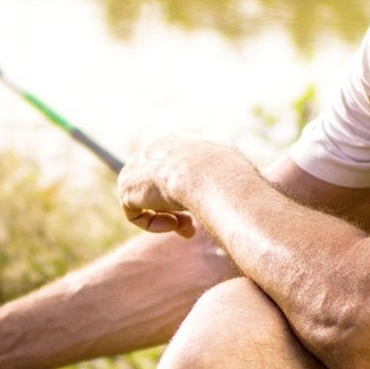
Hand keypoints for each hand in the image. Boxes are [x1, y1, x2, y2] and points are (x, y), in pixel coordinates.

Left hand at [118, 136, 254, 238]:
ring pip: (147, 203)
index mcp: (174, 142)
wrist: (210, 176)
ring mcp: (136, 168)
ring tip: (188, 225)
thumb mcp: (232, 167)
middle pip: (156, 188)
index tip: (201, 208)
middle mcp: (151, 150)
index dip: (185, 195)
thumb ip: (223, 173)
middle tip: (193, 226)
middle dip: (175, 209)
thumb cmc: (229, 173)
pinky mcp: (127, 188)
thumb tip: (242, 186)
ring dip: (169, 218)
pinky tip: (175, 223)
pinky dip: (155, 225)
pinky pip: (136, 215)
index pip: (172, 171)